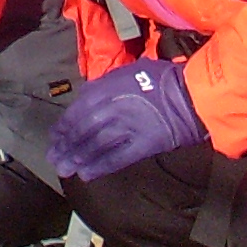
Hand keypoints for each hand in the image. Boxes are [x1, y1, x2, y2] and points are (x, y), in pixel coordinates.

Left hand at [47, 58, 207, 181]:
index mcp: (108, 88)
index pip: (79, 109)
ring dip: (77, 158)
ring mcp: (128, 127)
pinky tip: (86, 175)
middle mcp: (114, 108)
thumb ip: (106, 85)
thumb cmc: (162, 79)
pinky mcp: (144, 145)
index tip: (55, 137)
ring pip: (95, 145)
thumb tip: (87, 96)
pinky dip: (100, 167)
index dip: (64, 125)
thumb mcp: (129, 71)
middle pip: (83, 129)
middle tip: (54, 159)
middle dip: (66, 146)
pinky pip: (117, 158)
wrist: (192, 95)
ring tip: (64, 169)